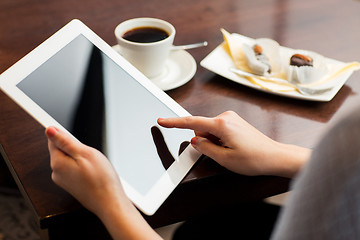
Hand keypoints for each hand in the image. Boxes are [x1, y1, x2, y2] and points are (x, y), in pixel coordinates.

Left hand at [46, 127, 129, 216]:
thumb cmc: (101, 180)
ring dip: (83, 158)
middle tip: (91, 156)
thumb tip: (49, 130)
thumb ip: (65, 141)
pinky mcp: (72, 186)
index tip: (79, 142)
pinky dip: (85, 168)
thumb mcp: (84, 153)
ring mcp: (64, 181)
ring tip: (95, 166)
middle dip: (77, 148)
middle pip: (63, 150)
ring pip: (71, 159)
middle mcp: (57, 173)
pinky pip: (75, 169)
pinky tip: (94, 173)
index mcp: (57, 163)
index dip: (68, 137)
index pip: (54, 141)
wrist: (110, 203)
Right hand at [158, 111, 309, 177]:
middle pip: (201, 129)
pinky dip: (219, 140)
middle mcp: (226, 117)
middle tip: (221, 154)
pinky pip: (218, 130)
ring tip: (230, 152)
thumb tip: (194, 140)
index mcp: (222, 124)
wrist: (275, 157)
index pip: (191, 122)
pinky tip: (232, 148)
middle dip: (204, 142)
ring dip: (213, 142)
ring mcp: (231, 119)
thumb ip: (204, 148)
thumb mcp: (224, 159)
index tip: (162, 120)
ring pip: (209, 131)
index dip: (174, 123)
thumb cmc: (255, 159)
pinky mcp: (235, 122)